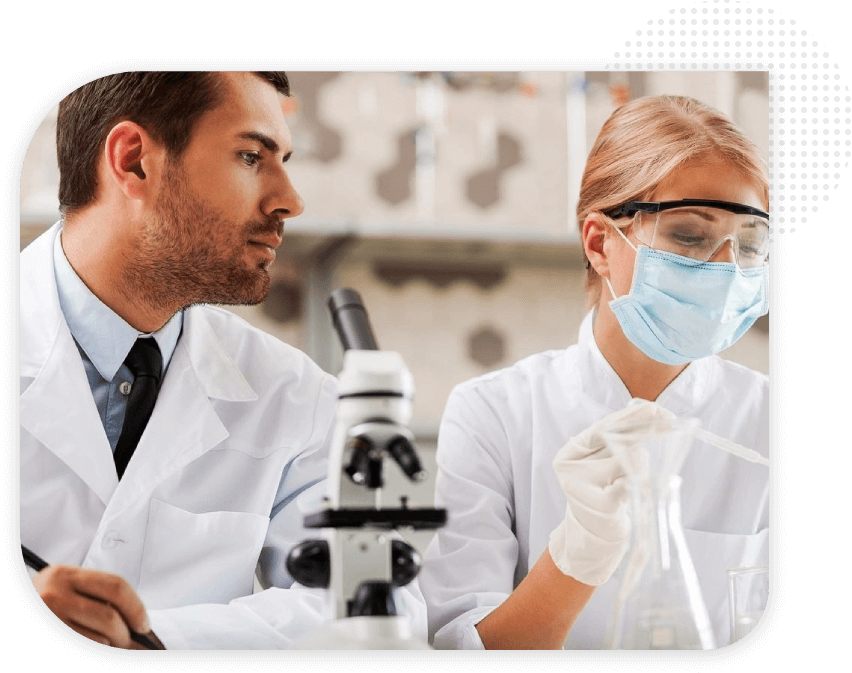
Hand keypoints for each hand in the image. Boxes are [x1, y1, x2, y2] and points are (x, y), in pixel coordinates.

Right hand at [31, 564, 150, 648]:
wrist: (18, 607)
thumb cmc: (44, 603)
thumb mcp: (63, 588)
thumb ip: (95, 595)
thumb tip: (135, 620)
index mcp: (63, 575)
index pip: (115, 586)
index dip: (136, 607)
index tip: (143, 624)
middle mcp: (54, 595)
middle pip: (110, 616)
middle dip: (126, 633)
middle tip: (130, 641)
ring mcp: (50, 618)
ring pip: (99, 639)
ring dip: (110, 646)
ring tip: (110, 645)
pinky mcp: (53, 635)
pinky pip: (87, 646)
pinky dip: (98, 648)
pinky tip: (96, 644)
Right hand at [548, 400, 674, 585]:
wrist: (595, 531)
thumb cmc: (604, 490)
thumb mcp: (604, 463)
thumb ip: (617, 441)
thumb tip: (650, 416)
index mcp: (568, 454)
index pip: (600, 429)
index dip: (627, 418)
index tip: (652, 408)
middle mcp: (568, 469)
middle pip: (614, 443)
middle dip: (642, 435)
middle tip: (666, 422)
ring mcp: (581, 488)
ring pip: (625, 462)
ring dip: (639, 466)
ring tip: (633, 477)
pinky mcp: (600, 505)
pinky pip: (629, 484)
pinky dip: (636, 483)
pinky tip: (633, 487)